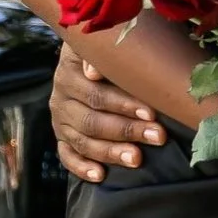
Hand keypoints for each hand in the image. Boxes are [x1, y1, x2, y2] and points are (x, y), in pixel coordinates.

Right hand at [51, 42, 166, 181]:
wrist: (91, 55)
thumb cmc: (112, 49)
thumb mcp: (107, 42)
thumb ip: (104, 54)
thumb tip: (94, 71)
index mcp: (70, 69)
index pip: (97, 93)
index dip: (124, 104)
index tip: (152, 113)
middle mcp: (61, 94)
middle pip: (93, 119)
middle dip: (127, 130)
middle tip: (158, 136)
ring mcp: (60, 117)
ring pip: (83, 140)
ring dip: (111, 152)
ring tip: (137, 159)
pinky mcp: (61, 135)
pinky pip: (67, 155)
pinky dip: (81, 167)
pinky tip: (100, 175)